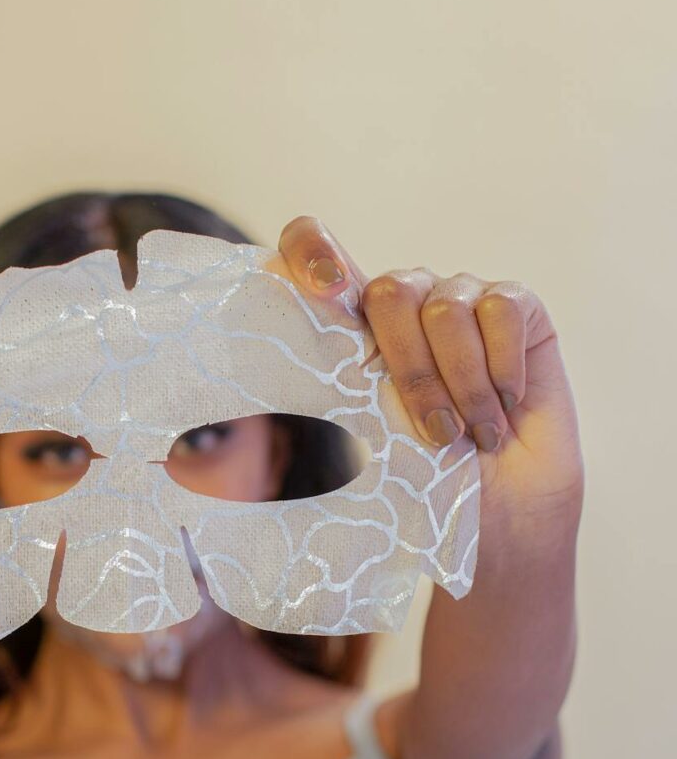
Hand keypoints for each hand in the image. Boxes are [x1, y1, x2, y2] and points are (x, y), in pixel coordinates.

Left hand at [270, 216, 584, 531]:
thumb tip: (240, 432)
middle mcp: (401, 301)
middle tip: (433, 434)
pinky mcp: (516, 305)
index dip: (310, 249)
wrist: (500, 512)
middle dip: (411, 372)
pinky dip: (502, 368)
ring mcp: (458, 297)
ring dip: (461, 385)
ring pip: (446, 310)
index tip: (324, 288)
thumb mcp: (355, 450)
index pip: (311, 246)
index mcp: (349, 327)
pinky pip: (503, 310)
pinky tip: (505, 406)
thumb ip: (313, 413)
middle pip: (388, 292)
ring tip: (471, 434)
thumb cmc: (420, 484)